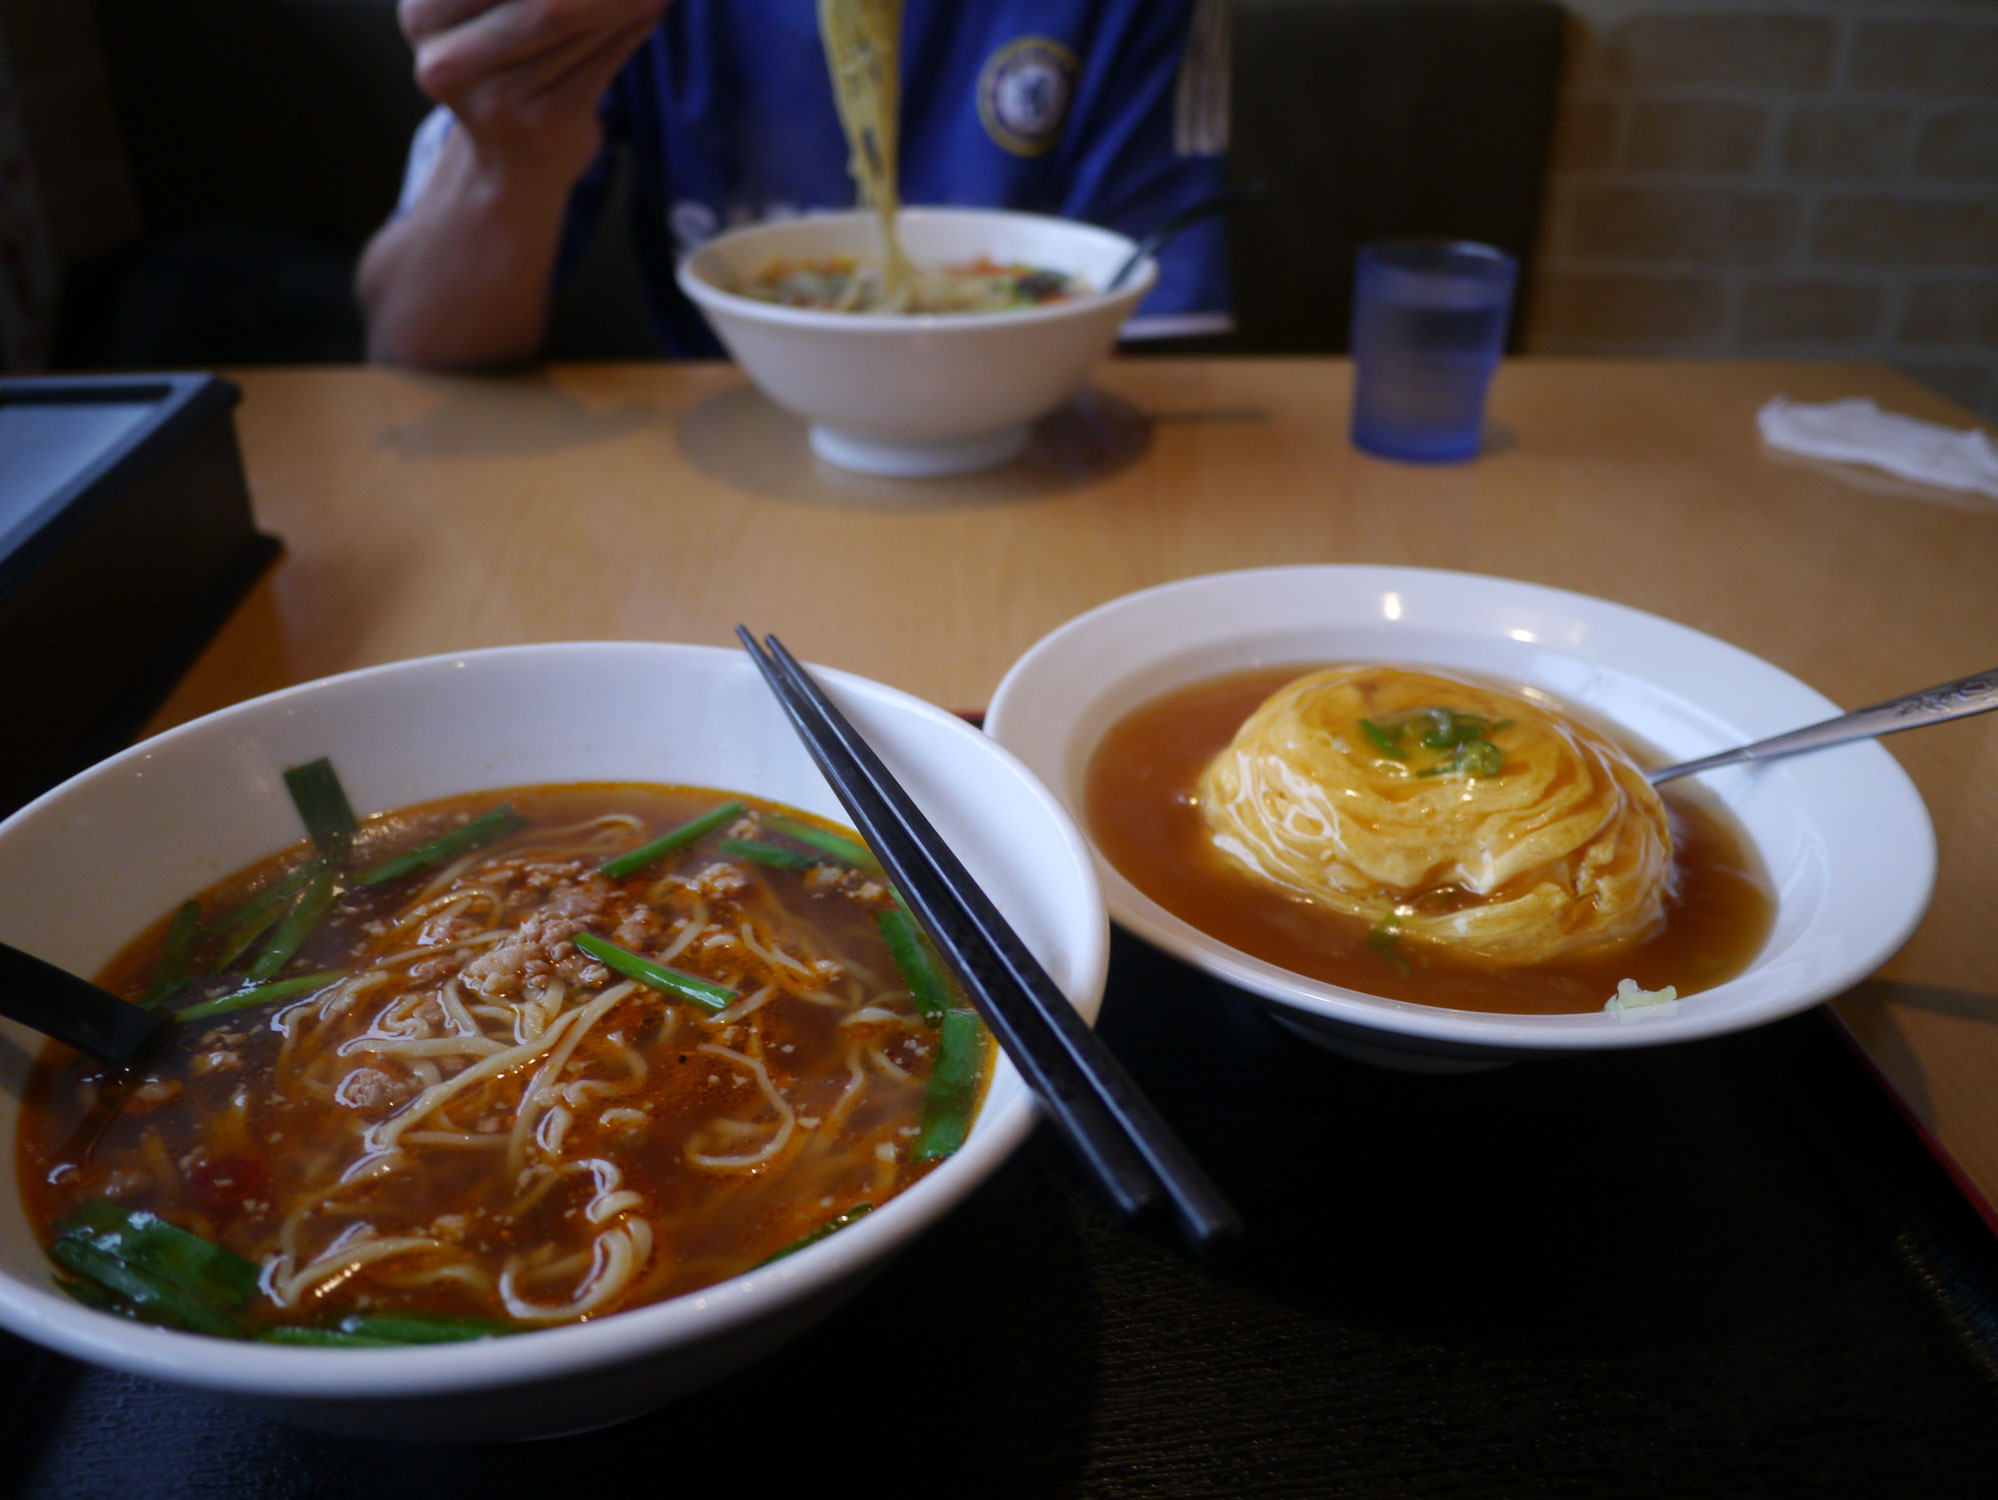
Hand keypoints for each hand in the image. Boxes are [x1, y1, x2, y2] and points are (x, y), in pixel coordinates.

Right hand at [398, 0, 668, 178]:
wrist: (510, 170)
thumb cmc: (505, 71)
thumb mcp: (485, 15)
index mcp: (422, 17)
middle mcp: (447, 61)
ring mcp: (498, 99)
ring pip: (574, 16)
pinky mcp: (549, 123)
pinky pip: (604, 56)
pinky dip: (634, 22)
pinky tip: (652, 1)